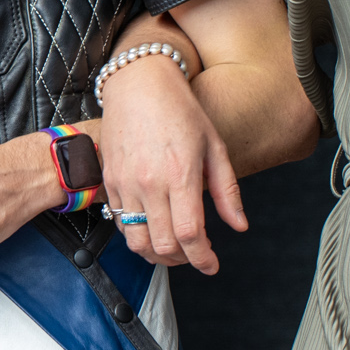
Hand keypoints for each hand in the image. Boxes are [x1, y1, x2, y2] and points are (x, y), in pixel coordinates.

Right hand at [97, 54, 243, 274]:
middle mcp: (149, 183)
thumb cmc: (179, 110)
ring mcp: (125, 183)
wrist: (138, 84)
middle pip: (163, 245)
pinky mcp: (110, 180)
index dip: (203, 259)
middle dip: (183, 260)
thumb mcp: (214, 146)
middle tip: (195, 255)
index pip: (190, 235)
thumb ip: (226, 191)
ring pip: (137, 241)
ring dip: (157, 254)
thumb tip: (239, 226)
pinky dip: (137, 235)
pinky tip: (152, 227)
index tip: (212, 265)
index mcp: (180, 175)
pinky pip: (119, 222)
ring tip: (173, 248)